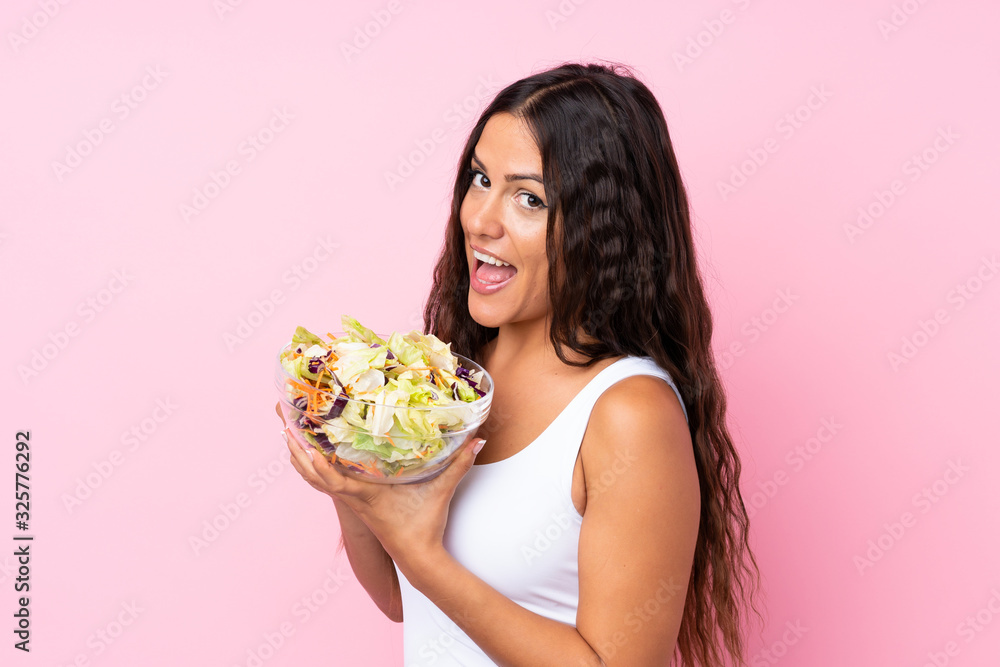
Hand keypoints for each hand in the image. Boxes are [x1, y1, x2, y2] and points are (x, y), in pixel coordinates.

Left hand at [275, 402, 484, 571]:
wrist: (418, 558)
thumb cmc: (424, 526)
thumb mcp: (441, 492)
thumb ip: (458, 465)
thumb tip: (477, 440)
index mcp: (367, 495)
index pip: (332, 478)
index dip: (314, 461)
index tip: (300, 439)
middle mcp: (353, 497)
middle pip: (312, 475)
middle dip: (295, 447)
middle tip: (282, 419)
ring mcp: (352, 501)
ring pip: (314, 480)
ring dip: (299, 457)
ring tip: (287, 431)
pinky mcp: (355, 503)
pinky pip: (326, 483)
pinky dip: (314, 468)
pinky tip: (312, 454)